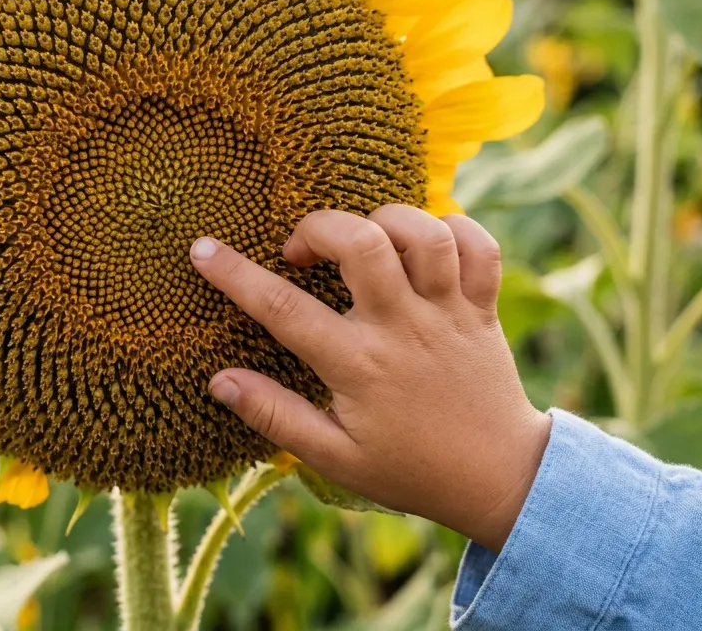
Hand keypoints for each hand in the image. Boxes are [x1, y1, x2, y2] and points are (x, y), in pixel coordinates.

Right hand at [189, 205, 551, 552]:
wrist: (499, 479)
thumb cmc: (408, 469)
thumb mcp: (333, 457)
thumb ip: (275, 416)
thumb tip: (218, 380)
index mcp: (358, 366)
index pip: (284, 309)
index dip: (235, 274)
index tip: (202, 250)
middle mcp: (403, 329)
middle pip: (362, 243)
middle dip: (319, 227)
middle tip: (302, 253)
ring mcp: (448, 313)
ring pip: (424, 233)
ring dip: (386, 222)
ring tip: (364, 243)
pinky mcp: (483, 307)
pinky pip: (478, 245)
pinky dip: (453, 228)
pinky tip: (424, 246)